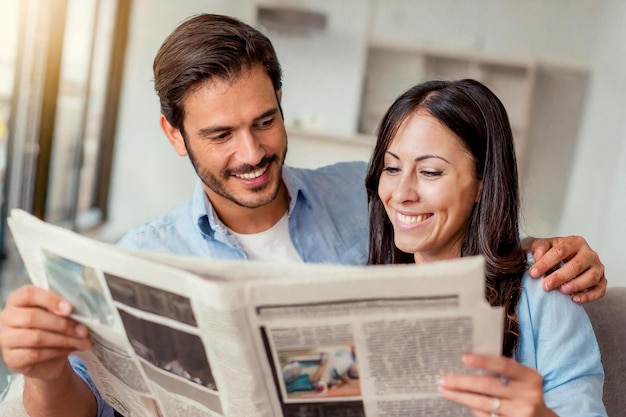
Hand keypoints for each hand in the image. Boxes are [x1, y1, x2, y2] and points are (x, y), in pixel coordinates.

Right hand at [0, 286, 91, 380]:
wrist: (47, 359)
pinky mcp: (11, 358)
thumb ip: (65, 309)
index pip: (28, 294)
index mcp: (18, 300)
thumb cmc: (52, 329)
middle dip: (62, 324)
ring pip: (35, 337)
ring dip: (63, 339)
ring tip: (81, 341)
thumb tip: (82, 312)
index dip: (50, 299)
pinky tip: (69, 349)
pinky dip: (57, 352)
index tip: (70, 308)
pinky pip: (35, 354)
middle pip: (32, 317)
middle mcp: (7, 317)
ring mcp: (6, 339)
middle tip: (83, 330)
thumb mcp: (58, 315)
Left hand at [438, 353, 556, 416]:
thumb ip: (503, 371)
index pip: (504, 365)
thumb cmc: (524, 392)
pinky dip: (472, 408)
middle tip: (443, 379)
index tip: (464, 357)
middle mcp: (527, 395)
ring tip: (445, 390)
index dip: (483, 361)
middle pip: (488, 386)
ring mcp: (520, 413)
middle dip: (462, 382)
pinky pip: (487, 416)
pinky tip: (462, 401)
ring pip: (483, 403)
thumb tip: (468, 361)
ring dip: (460, 396)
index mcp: (529, 377)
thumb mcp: (522, 378)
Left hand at [526, 236, 605, 302]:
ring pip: (591, 277)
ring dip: (576, 285)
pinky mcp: (602, 280)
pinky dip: (588, 296)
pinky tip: (574, 298)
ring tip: (561, 290)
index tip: (533, 273)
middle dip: (559, 277)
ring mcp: (597, 267)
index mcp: (574, 242)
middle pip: (576, 265)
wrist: (564, 260)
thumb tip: (538, 257)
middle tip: (546, 285)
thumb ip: (539, 248)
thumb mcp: (543, 246)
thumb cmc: (553, 252)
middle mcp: (589, 253)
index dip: (546, 263)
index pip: (560, 252)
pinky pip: (599, 290)